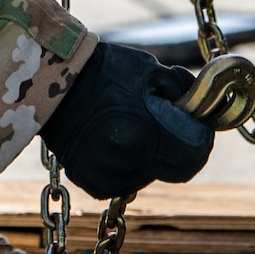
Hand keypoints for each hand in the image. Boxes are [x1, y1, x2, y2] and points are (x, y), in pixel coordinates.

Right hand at [38, 42, 213, 199]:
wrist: (51, 82)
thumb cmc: (104, 70)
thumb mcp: (150, 69)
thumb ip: (182, 92)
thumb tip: (203, 107)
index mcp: (150, 132)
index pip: (197, 152)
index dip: (201, 136)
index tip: (194, 122)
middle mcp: (132, 160)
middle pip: (178, 169)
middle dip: (178, 148)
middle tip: (163, 124)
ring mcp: (111, 176)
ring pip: (150, 175)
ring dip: (150, 157)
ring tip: (129, 126)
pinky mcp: (93, 184)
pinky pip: (124, 180)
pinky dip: (125, 164)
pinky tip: (112, 140)